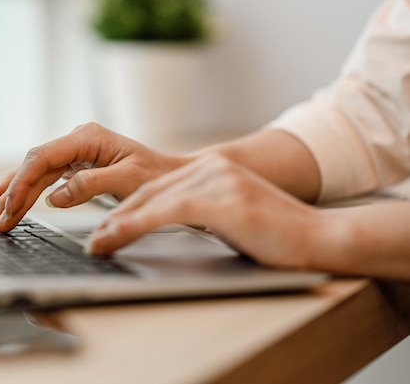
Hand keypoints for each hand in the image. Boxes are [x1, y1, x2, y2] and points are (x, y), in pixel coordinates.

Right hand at [0, 123, 189, 231]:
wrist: (173, 174)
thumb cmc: (157, 175)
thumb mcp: (127, 180)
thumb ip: (90, 185)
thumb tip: (53, 197)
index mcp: (87, 137)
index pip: (43, 157)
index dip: (22, 182)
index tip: (9, 206)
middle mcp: (78, 140)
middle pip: (34, 165)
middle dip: (13, 194)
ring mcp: (76, 151)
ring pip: (36, 172)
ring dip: (16, 195)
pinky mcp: (77, 164)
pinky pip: (46, 178)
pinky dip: (28, 191)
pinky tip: (10, 199)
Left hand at [89, 153, 321, 268]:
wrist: (318, 237)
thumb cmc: (274, 233)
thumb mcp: (229, 214)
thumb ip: (200, 210)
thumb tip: (164, 224)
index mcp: (211, 168)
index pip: (157, 188)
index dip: (128, 209)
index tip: (106, 228)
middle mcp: (211, 167)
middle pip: (149, 192)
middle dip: (116, 218)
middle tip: (94, 241)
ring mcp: (217, 180)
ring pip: (153, 201)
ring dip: (119, 225)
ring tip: (98, 246)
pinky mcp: (222, 199)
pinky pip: (169, 212)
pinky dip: (139, 225)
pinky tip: (119, 235)